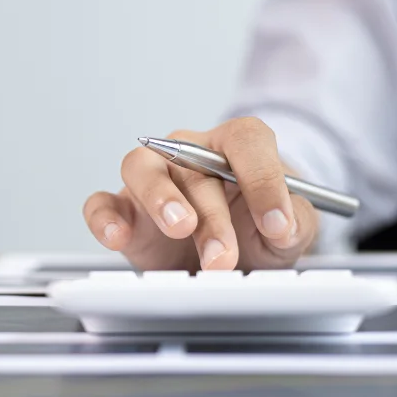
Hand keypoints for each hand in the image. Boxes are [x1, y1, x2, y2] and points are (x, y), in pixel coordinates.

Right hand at [83, 117, 318, 271]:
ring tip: (179, 228)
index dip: (262, 178)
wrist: (234, 255)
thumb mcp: (291, 228)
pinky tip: (117, 237)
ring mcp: (151, 180)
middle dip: (211, 215)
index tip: (276, 222)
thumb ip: (295, 221)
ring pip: (140, 167)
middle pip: (191, 162)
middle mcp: (187, 154)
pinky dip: (105, 218)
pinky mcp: (124, 210)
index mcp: (233, 147)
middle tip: (223, 255)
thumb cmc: (257, 229)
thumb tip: (282, 224)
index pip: (246, 141)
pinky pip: (101, 203)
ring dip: (160, 198)